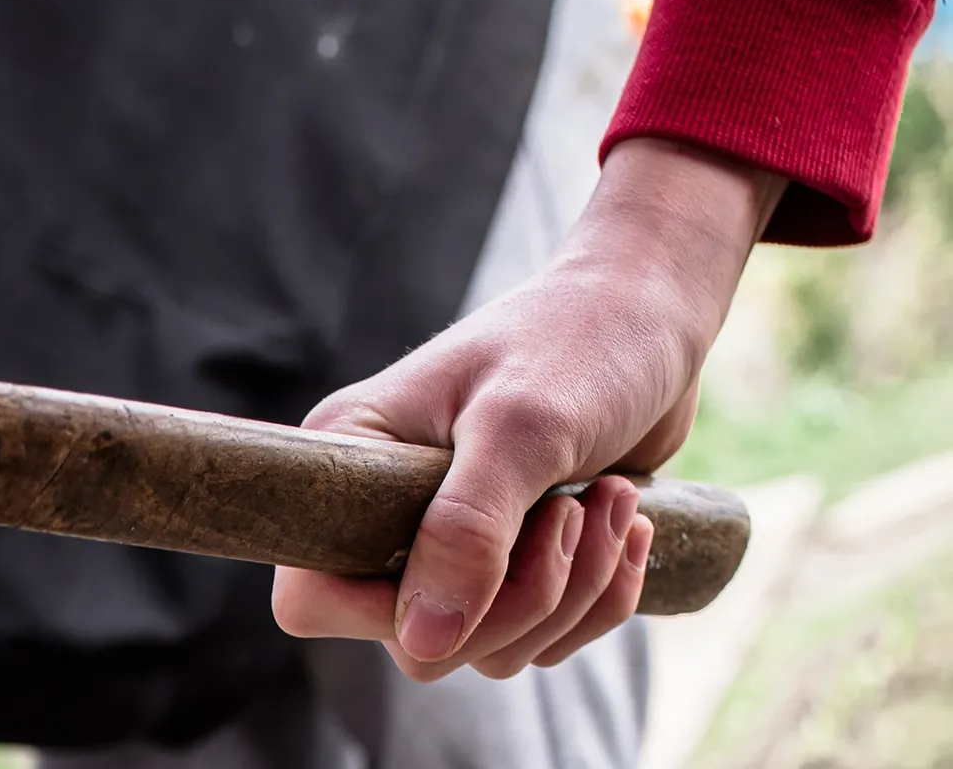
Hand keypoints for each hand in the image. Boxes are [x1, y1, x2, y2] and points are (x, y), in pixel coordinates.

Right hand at [272, 139, 784, 681]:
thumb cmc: (577, 344)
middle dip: (516, 600)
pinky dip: (599, 596)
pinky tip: (627, 522)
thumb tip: (422, 639)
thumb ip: (466, 530)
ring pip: (488, 646)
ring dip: (573, 592)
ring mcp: (450, 541)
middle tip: (573, 512)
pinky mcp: (510, 558)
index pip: (310, 594)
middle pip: (417, 641)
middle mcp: (385, 511)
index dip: (381, 612)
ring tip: (611, 501)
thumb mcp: (520, 428)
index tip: (475, 567)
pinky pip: (541, 635)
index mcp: (351, 460)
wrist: (651, 315)